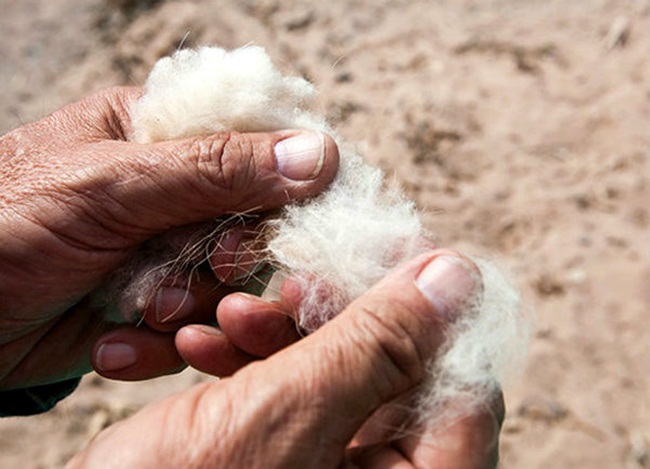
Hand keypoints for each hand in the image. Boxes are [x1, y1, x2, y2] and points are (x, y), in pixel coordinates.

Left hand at [0, 87, 338, 389]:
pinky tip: (116, 343)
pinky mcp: (154, 307)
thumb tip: (320, 155)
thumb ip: (214, 169)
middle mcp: (172, 190)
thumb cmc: (4, 225)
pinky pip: (195, 327)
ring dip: (193, 306)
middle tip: (208, 269)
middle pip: (254, 222)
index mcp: (162, 133)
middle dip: (231, 258)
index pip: (256, 144)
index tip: (272, 223)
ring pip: (229, 282)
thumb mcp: (110, 185)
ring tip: (143, 311)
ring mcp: (164, 251)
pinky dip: (164, 345)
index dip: (281, 186)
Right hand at [68, 251, 502, 468]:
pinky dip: (253, 365)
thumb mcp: (284, 417)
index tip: (380, 247)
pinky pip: (293, 399)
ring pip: (336, 376)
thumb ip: (377, 347)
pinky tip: (204, 346)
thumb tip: (456, 276)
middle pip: (395, 372)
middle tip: (286, 282)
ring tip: (223, 317)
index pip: (464, 383)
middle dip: (330, 318)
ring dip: (280, 335)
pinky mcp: (289, 464)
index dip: (428, 307)